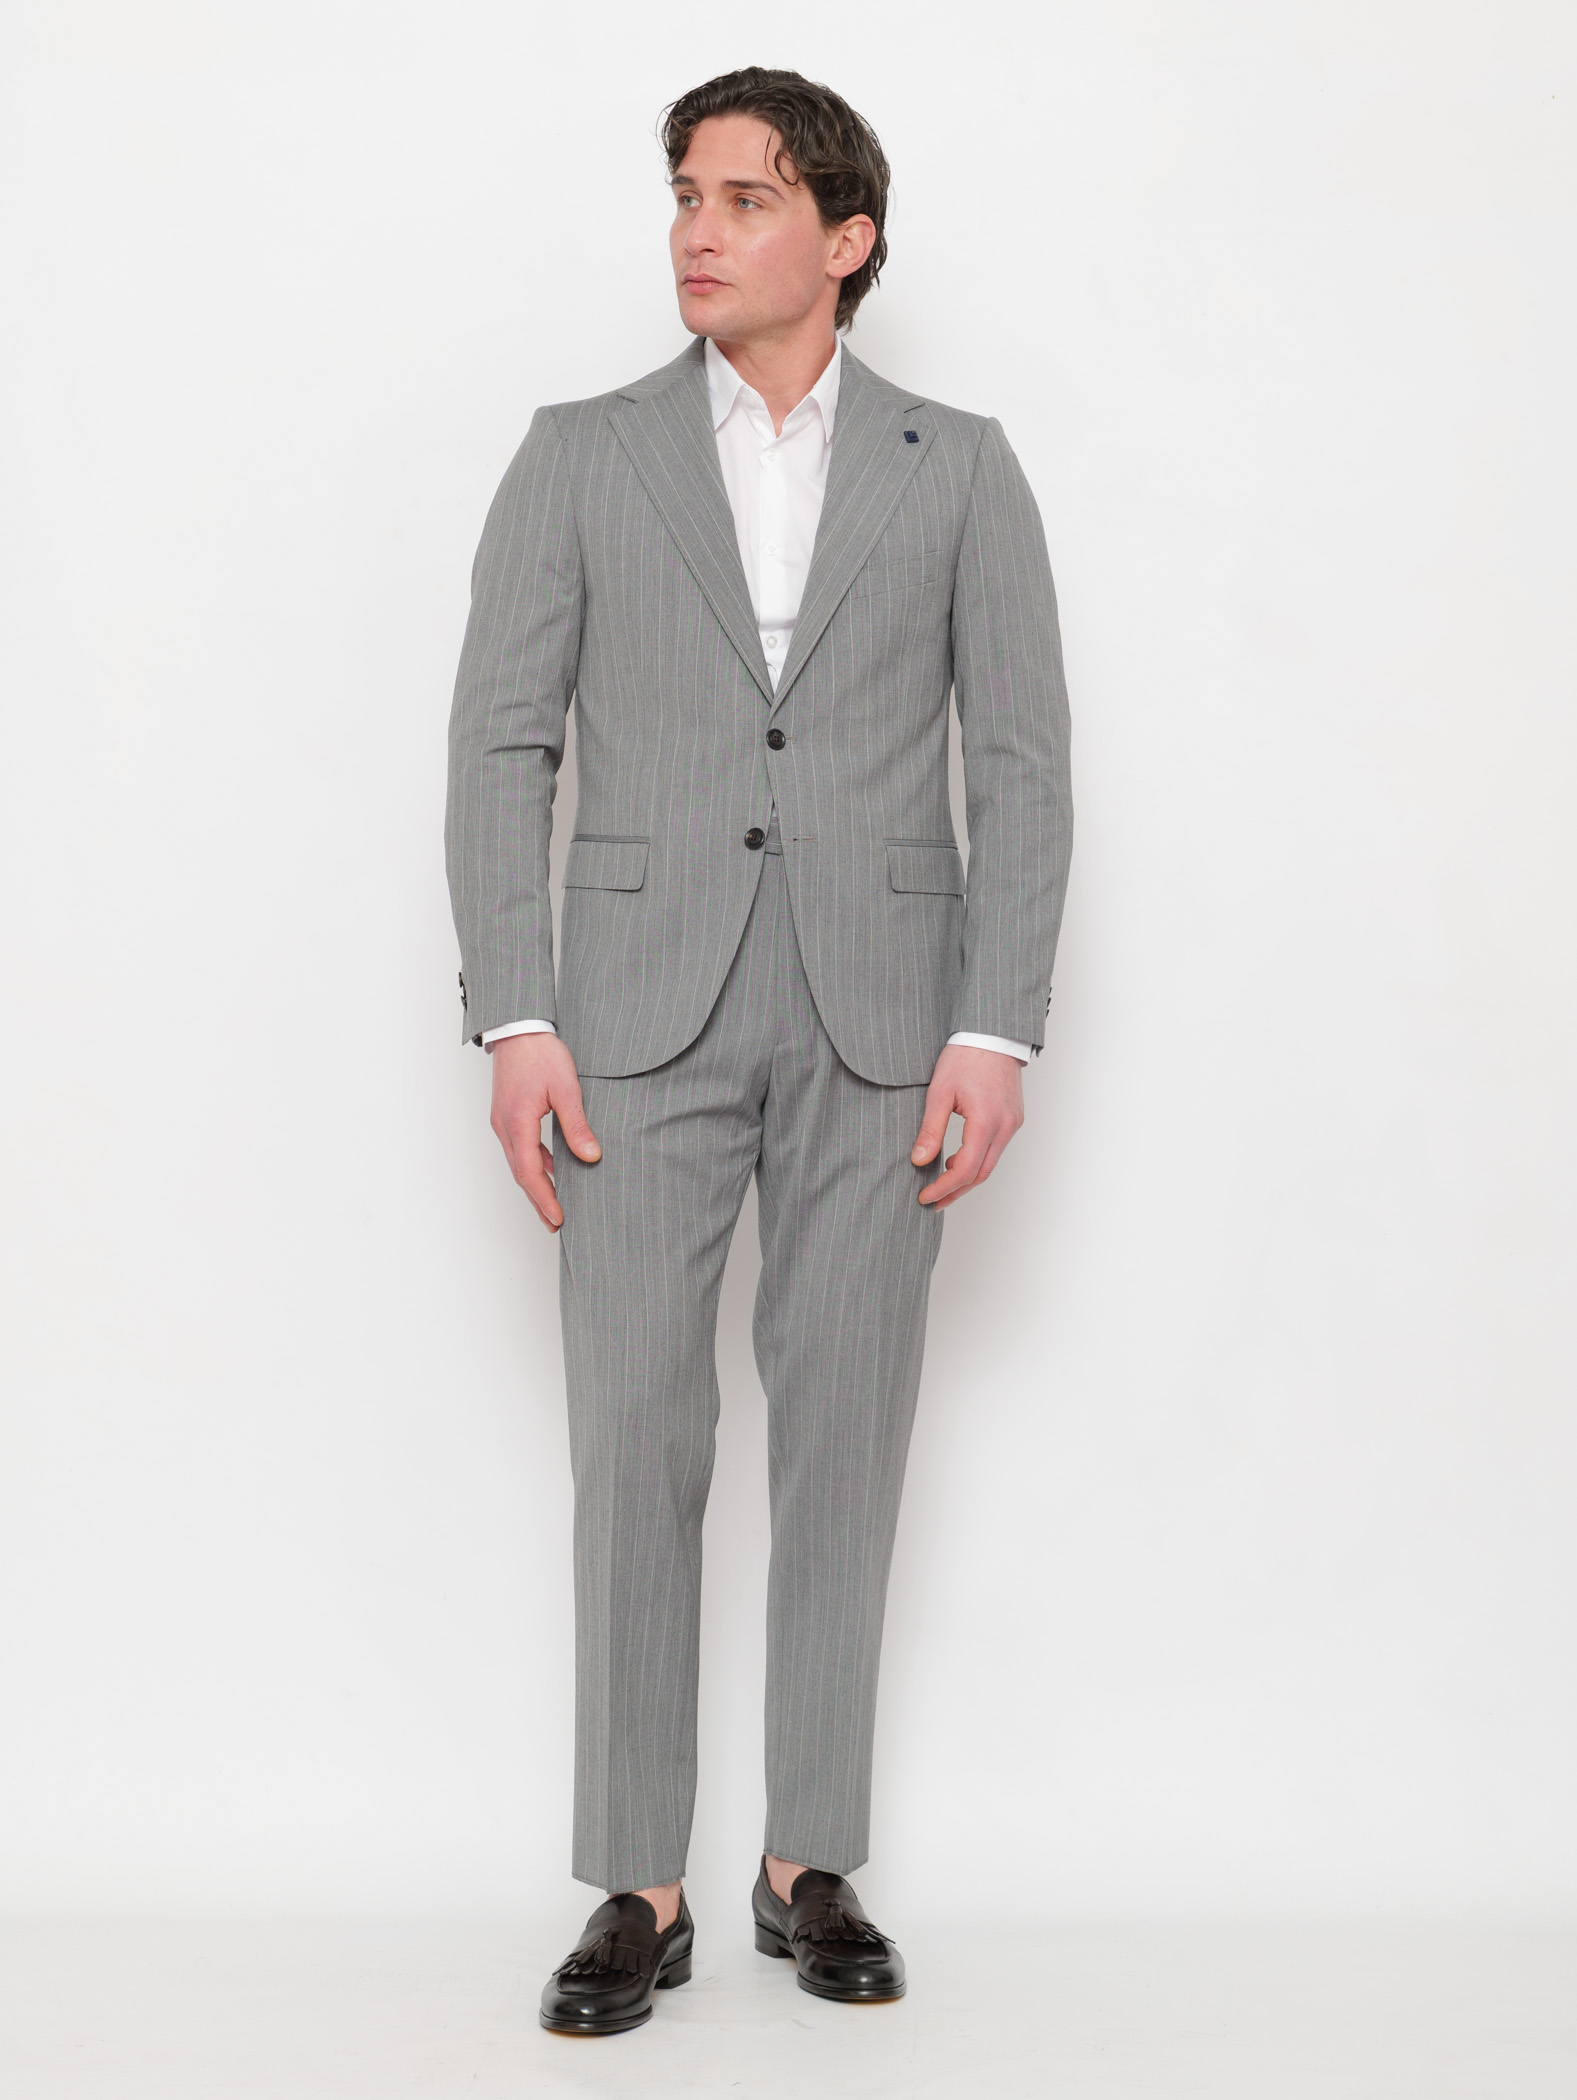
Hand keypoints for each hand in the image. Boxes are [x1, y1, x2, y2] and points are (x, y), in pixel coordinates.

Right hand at [489, 1033, 599, 1231]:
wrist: (518, 1028)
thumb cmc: (541, 1053)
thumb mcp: (566, 1089)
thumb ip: (577, 1125)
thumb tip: (591, 1156)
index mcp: (517, 1123)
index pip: (529, 1173)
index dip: (544, 1199)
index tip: (558, 1219)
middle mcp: (504, 1126)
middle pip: (520, 1174)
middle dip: (538, 1201)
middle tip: (556, 1224)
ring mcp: (503, 1121)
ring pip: (518, 1163)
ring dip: (535, 1185)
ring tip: (553, 1205)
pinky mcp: (507, 1115)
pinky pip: (519, 1148)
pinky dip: (533, 1165)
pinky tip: (551, 1170)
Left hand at [911, 1043, 1024, 1209]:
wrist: (992, 1033)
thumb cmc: (965, 1056)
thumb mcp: (939, 1092)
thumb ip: (930, 1129)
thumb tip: (920, 1160)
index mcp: (986, 1122)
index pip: (966, 1170)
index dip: (944, 1188)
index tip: (925, 1196)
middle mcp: (1005, 1127)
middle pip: (981, 1174)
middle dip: (956, 1192)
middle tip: (933, 1201)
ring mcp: (1013, 1123)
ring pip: (990, 1163)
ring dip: (967, 1177)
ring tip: (942, 1184)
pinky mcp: (1013, 1118)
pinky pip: (996, 1149)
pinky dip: (977, 1161)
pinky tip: (958, 1160)